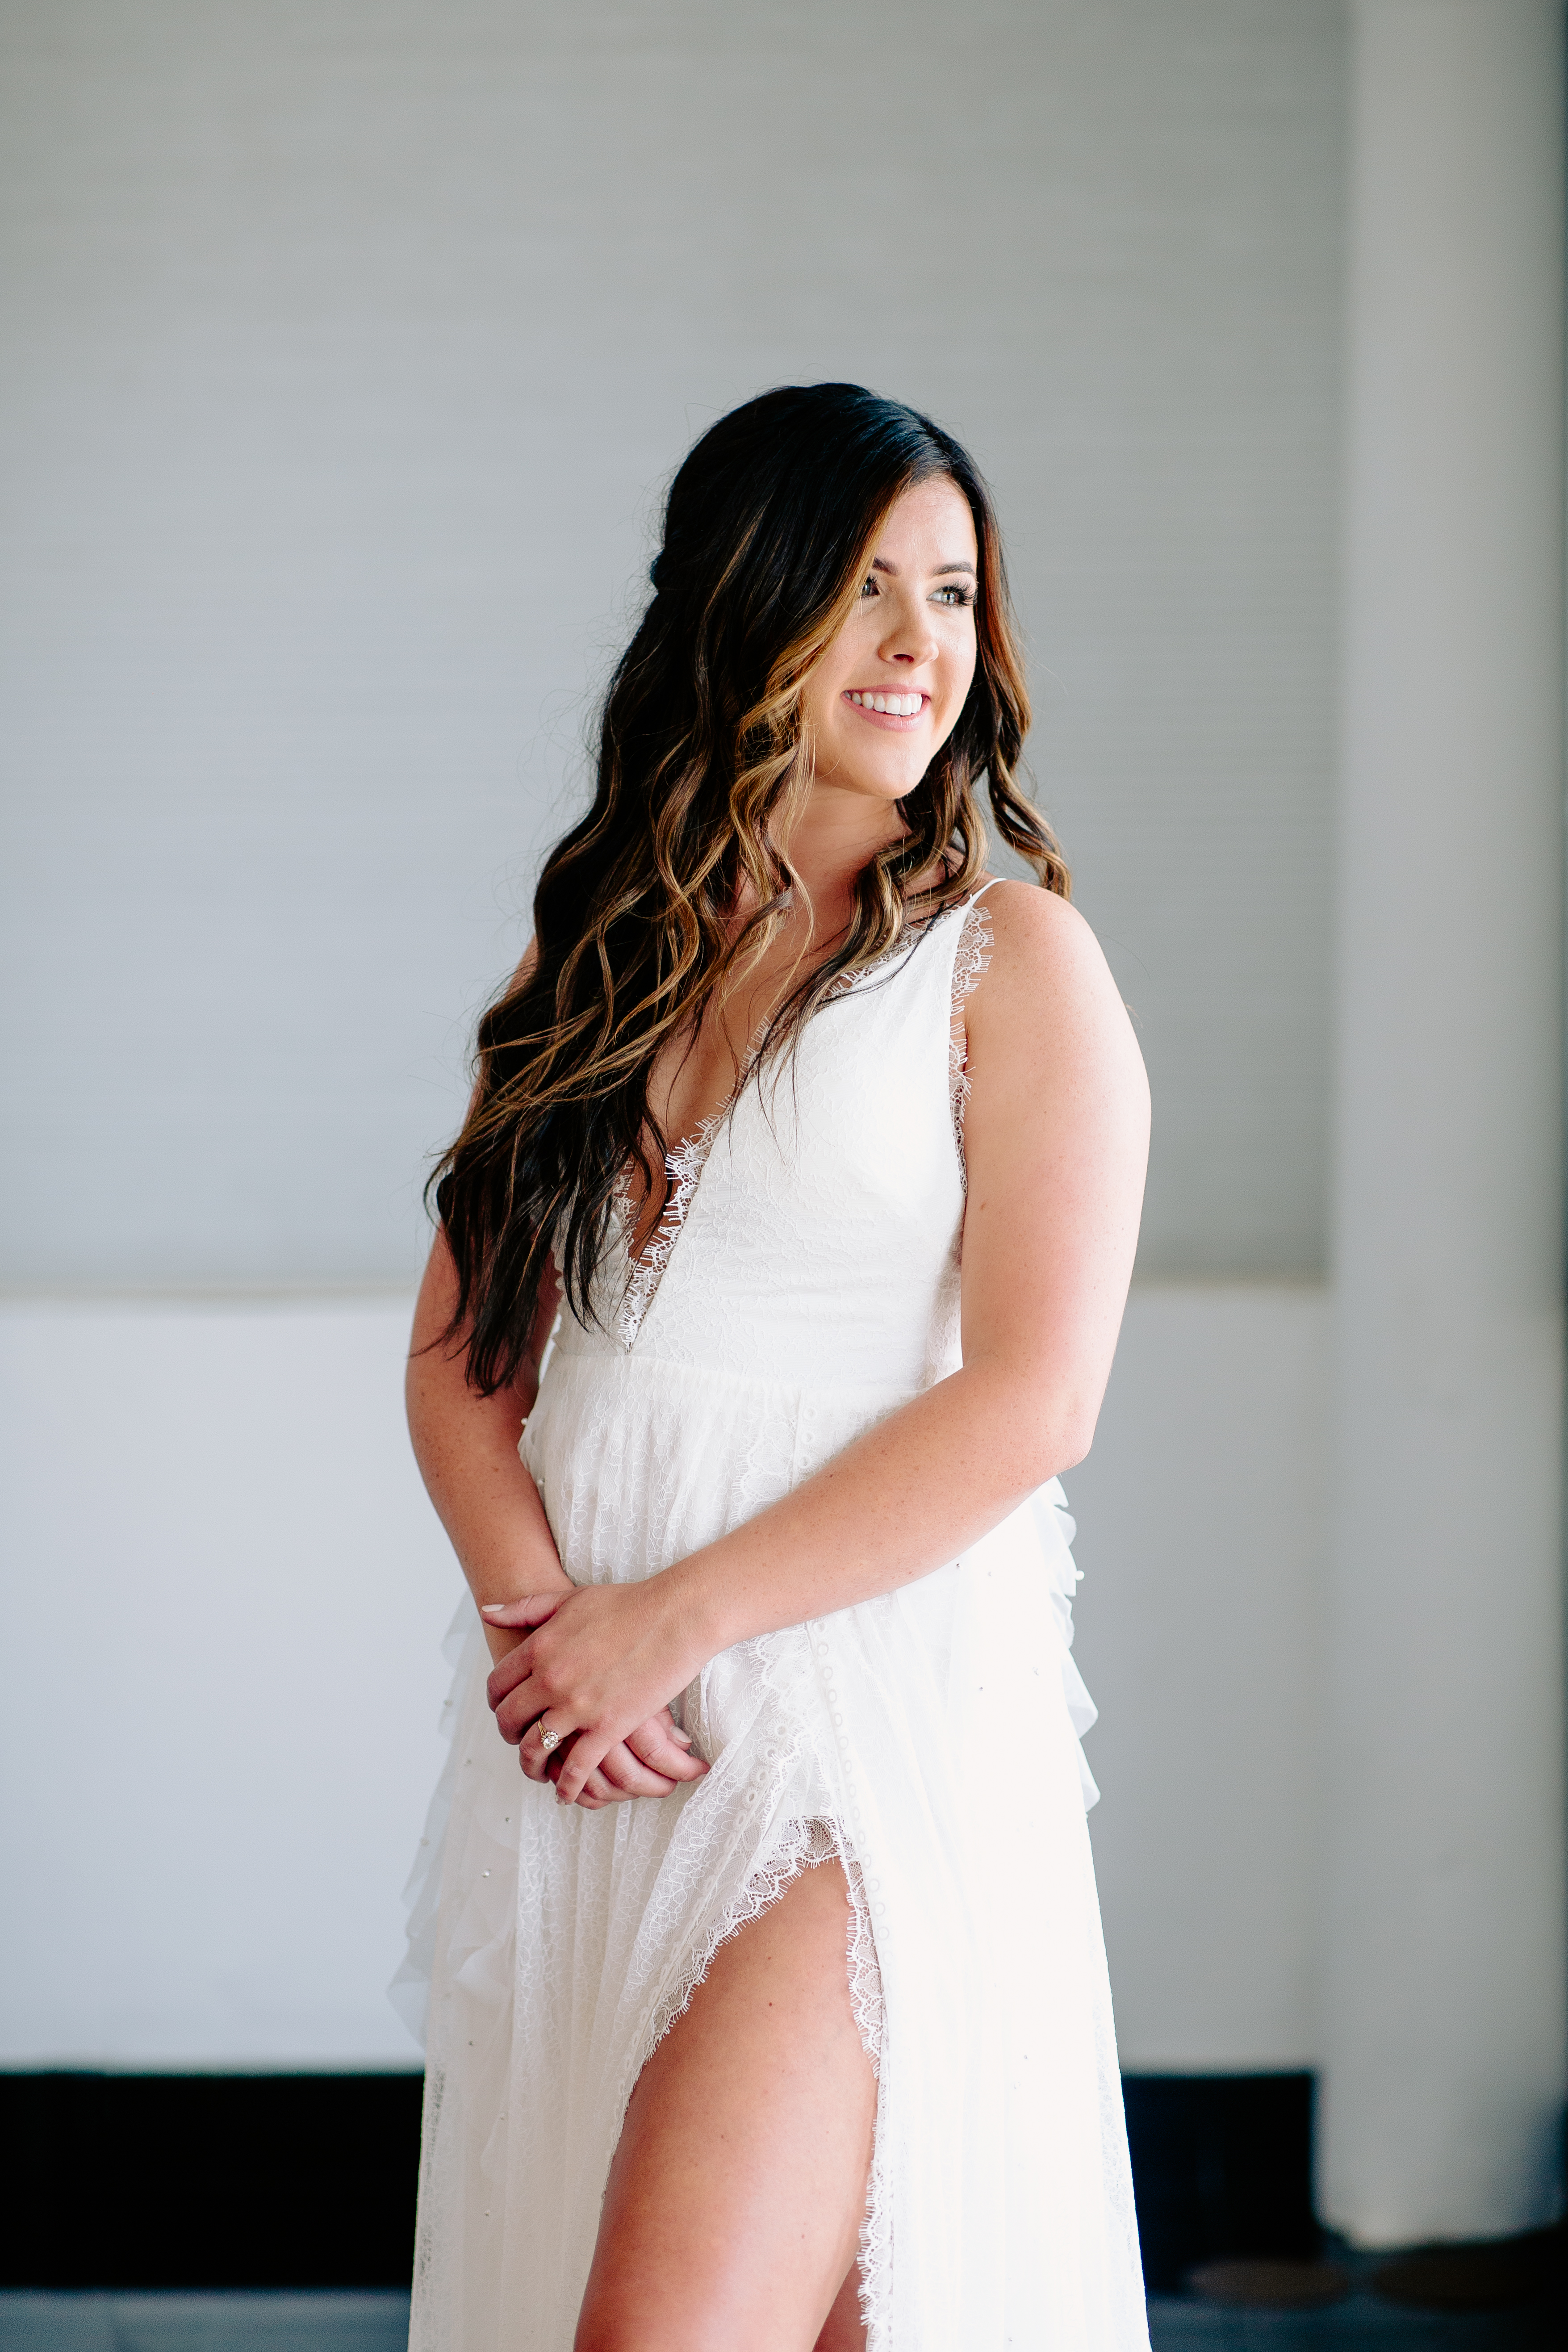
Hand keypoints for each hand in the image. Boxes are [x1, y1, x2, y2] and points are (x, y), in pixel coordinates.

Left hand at [481, 1582, 707, 1806]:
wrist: (675, 1616)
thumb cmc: (627, 1603)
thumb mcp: (568, 1599)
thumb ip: (525, 1608)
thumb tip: (487, 1610)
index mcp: (539, 1647)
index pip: (497, 1684)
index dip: (495, 1701)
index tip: (504, 1708)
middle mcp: (551, 1678)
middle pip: (509, 1719)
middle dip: (508, 1734)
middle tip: (516, 1740)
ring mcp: (578, 1705)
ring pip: (535, 1748)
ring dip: (531, 1766)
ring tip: (538, 1771)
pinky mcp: (607, 1727)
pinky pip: (575, 1768)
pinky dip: (566, 1786)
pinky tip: (565, 1792)